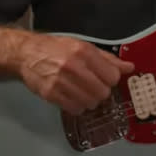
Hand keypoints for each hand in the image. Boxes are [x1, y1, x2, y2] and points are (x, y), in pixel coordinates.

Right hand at [17, 35, 133, 114]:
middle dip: (100, 92)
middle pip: (103, 92)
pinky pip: (75, 109)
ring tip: (80, 92)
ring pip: (90, 103)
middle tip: (91, 86)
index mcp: (83, 51)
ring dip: (89, 100)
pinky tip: (71, 97)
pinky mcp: (51, 94)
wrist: (26, 53)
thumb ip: (106, 58)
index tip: (103, 78)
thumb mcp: (82, 46)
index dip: (110, 80)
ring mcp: (61, 81)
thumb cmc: (56, 48)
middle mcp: (73, 66)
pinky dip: (77, 106)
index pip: (112, 76)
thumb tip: (129, 68)